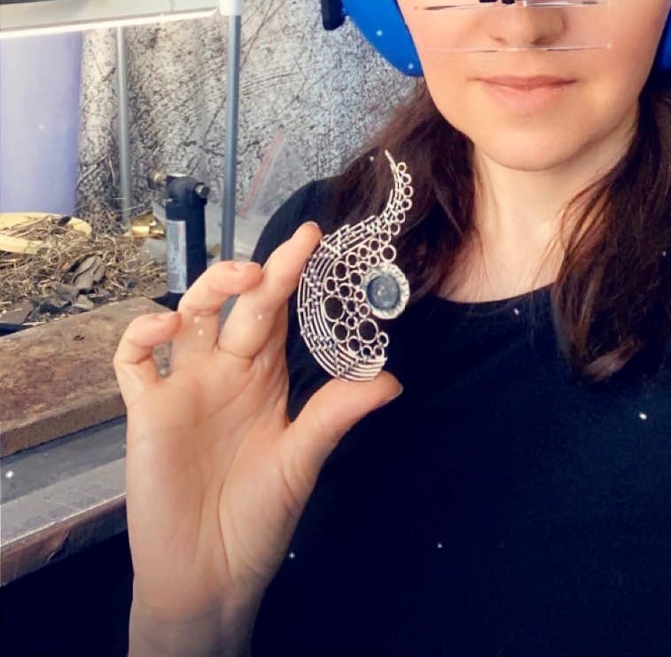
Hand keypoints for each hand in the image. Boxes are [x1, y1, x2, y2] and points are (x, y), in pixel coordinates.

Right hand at [114, 223, 400, 654]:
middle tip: (287, 251)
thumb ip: (334, 416)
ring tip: (238, 279)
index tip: (314, 238)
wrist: (209, 575)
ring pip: (187, 317)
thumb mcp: (300, 462)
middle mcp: (225, 371)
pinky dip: (142, 336)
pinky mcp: (147, 411)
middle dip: (261, 273)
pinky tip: (165, 328)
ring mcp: (184, 387)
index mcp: (264, 376)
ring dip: (207, 290)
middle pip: (239, 307)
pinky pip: (135, 362)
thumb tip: (390, 380)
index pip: (278, 313)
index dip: (292, 275)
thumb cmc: (257, 518)